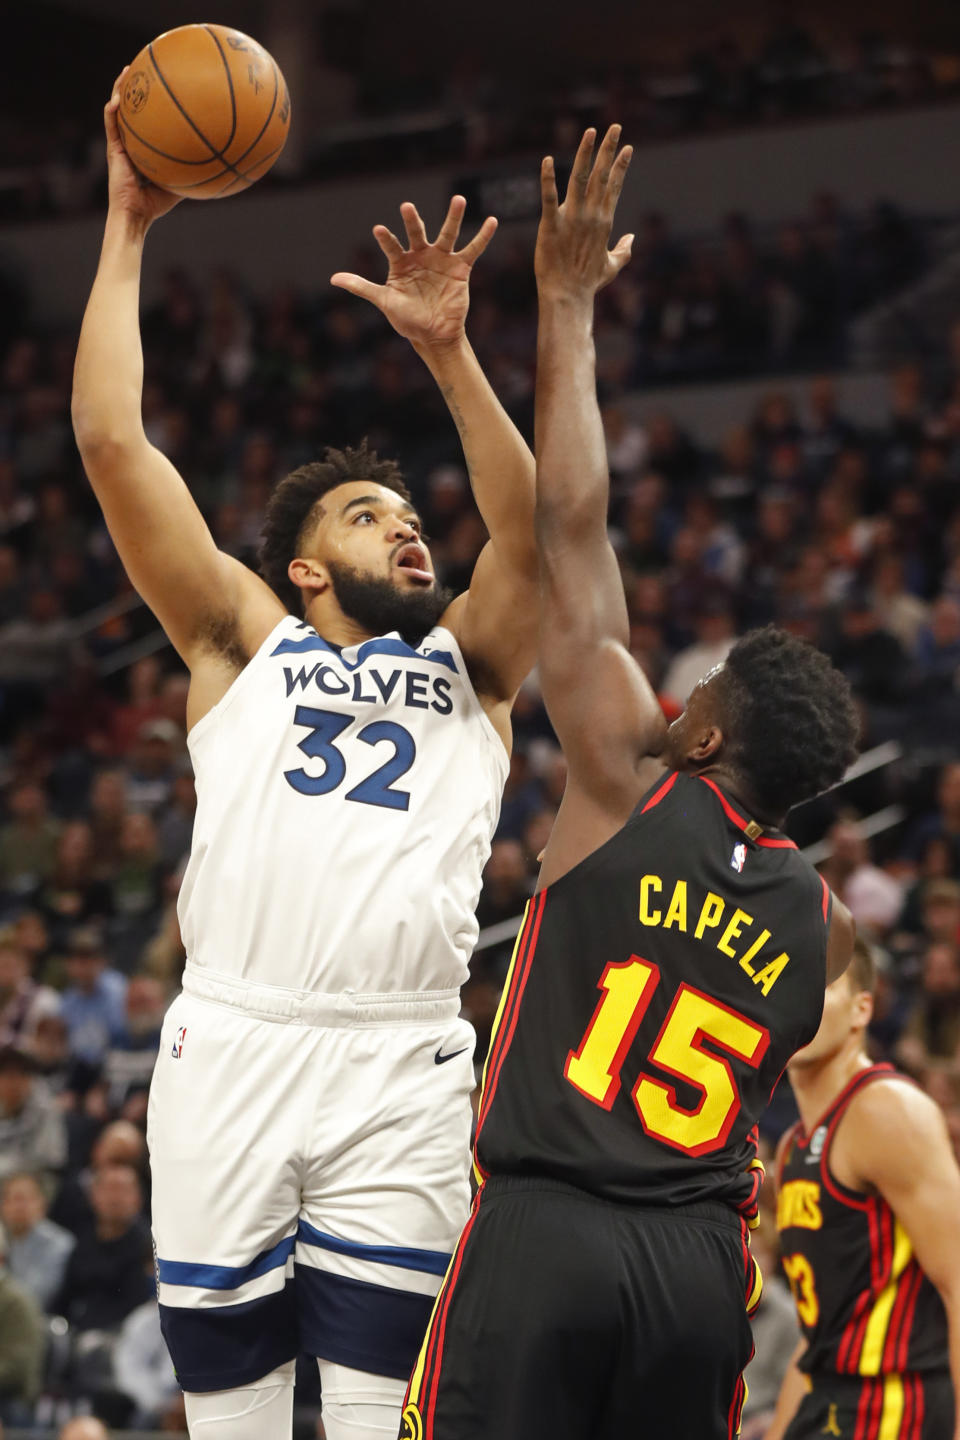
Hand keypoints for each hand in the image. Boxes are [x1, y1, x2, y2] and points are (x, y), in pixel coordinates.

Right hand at [104, 68, 180, 228]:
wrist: (136, 215)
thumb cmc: (157, 204)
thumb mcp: (181, 183)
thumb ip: (195, 171)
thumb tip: (221, 164)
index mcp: (145, 146)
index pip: (149, 118)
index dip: (154, 100)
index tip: (165, 83)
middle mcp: (132, 140)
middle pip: (133, 107)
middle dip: (137, 85)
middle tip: (146, 65)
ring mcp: (120, 143)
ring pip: (118, 109)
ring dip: (120, 88)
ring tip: (128, 70)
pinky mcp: (113, 149)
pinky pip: (110, 124)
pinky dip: (112, 110)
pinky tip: (116, 99)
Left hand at [331, 196, 496, 349]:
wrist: (433, 335)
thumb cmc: (407, 319)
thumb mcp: (384, 302)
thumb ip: (362, 287)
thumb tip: (334, 278)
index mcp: (401, 262)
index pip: (391, 246)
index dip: (385, 239)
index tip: (378, 230)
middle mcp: (421, 256)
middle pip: (417, 233)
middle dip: (412, 221)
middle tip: (407, 207)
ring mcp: (441, 260)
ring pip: (447, 234)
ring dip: (453, 217)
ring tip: (459, 199)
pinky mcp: (460, 268)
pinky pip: (473, 249)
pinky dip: (483, 236)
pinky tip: (492, 221)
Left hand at [536, 125, 632, 300]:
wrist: (567, 297)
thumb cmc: (588, 284)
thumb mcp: (612, 267)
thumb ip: (624, 251)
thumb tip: (632, 239)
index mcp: (604, 222)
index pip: (614, 186)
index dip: (620, 166)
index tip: (626, 147)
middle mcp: (590, 216)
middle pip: (600, 175)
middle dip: (608, 149)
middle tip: (614, 126)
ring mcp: (571, 220)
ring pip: (579, 179)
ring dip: (585, 153)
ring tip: (590, 132)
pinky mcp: (550, 226)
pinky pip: (548, 198)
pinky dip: (548, 179)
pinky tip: (547, 160)